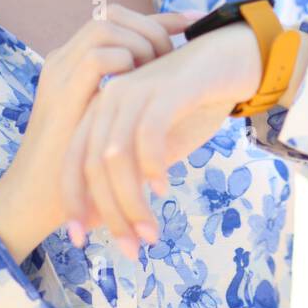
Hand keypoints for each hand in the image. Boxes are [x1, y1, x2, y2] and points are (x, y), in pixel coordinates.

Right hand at [0, 3, 199, 259]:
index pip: (119, 23)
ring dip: (140, 44)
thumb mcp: (112, 123)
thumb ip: (133, 100)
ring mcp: (60, 74)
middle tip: (177, 53)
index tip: (194, 22)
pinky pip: (99, 58)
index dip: (157, 20)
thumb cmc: (81, 170)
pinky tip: (142, 85)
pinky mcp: (61, 94)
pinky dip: (126, 66)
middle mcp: (64, 60)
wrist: (36, 199)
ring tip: (159, 71)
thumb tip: (178, 86)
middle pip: (112, 15)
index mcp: (74, 64)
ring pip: (105, 27)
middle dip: (152, 27)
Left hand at [59, 22, 263, 251]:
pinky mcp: (165, 88)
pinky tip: (165, 189)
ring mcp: (136, 90)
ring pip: (116, 156)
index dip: (74, 201)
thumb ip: (135, 177)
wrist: (234, 57)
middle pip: (92, 164)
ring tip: (150, 234)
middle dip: (109, 212)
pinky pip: (148, 134)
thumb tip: (104, 221)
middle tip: (130, 249)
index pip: (75, 160)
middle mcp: (112, 97)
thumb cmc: (197, 104)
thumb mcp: (162, 148)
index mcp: (103, 109)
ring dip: (132, 201)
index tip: (79, 239)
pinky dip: (153, 167)